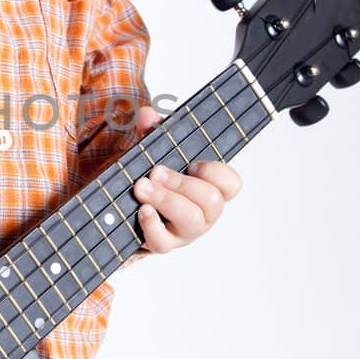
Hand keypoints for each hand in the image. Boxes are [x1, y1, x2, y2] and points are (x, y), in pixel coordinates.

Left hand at [129, 104, 242, 254]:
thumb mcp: (155, 153)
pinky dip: (152, 225)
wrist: (127, 210)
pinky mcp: (163, 244)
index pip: (232, 184)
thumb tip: (148, 115)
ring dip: (166, 199)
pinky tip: (142, 210)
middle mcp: (204, 213)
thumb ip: (154, 132)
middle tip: (155, 171)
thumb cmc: (154, 181)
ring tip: (142, 187)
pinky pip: (164, 243)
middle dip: (181, 182)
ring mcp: (185, 231)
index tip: (192, 163)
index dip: (217, 172)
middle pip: (211, 200)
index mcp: (209, 188)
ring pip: (191, 220)